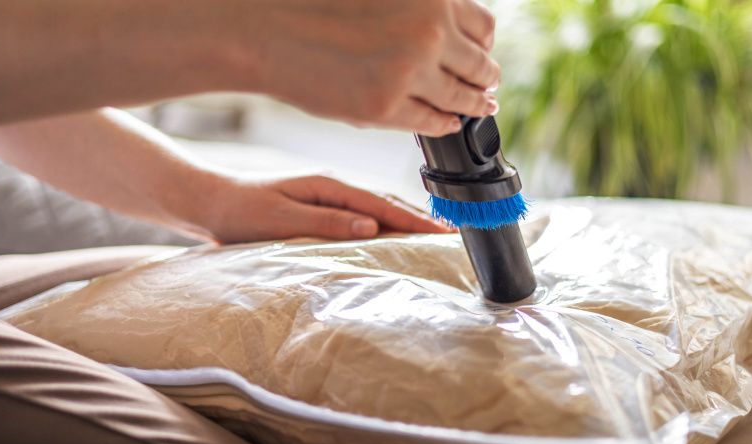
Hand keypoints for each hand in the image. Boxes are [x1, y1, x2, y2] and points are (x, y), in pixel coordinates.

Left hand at [190, 175, 451, 242]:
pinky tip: (392, 238)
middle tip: (451, 239)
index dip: (415, 221)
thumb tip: (370, 226)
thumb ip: (326, 222)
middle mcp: (332, 189)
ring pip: (376, 211)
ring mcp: (327, 198)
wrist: (207, 203)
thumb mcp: (281, 220)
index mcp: (328, 187)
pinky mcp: (319, 210)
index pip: (382, 206)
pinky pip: (360, 218)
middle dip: (420, 221)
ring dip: (404, 224)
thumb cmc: (239, 213)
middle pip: (387, 205)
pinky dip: (382, 227)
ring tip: (432, 240)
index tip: (442, 234)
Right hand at [234, 0, 498, 136]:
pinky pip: (431, 122)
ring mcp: (408, 72)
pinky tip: (447, 122)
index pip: (484, 29)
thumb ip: (418, 5)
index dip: (484, 45)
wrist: (264, 28)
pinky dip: (444, 123)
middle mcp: (427, 31)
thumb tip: (451, 31)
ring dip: (472, 105)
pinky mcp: (384, 107)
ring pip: (460, 99)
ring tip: (477, 107)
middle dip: (484, 78)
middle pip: (480, 66)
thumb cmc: (314, 1)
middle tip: (487, 86)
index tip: (482, 54)